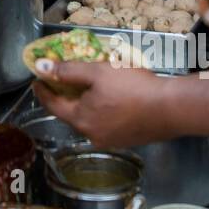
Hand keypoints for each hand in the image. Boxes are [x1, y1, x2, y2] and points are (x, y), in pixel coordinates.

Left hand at [32, 59, 169, 149]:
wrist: (171, 108)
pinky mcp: (127, 139)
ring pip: (89, 119)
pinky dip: (101, 110)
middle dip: (64, 96)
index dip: (43, 90)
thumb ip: (67, 71)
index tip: (36, 80)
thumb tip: (39, 67)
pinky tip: (110, 98)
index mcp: (81, 119)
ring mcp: (111, 140)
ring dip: (84, 103)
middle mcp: (92, 135)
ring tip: (87, 86)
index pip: (52, 105)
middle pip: (71, 113)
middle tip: (62, 79)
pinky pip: (106, 123)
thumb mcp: (98, 71)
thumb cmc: (133, 87)